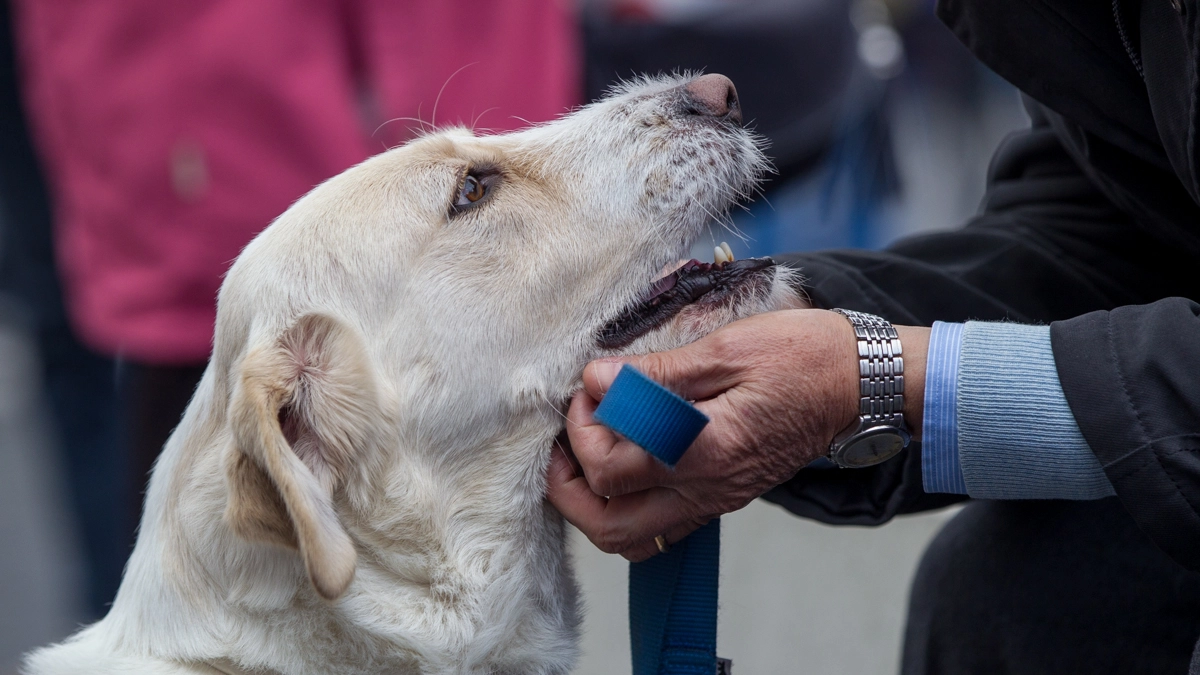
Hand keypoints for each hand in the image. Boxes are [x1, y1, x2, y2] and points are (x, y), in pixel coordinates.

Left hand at [546, 309, 928, 560]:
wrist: (859, 385)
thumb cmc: (802, 357)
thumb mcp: (728, 348)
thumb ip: (658, 372)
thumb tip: (597, 377)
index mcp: (705, 449)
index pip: (610, 467)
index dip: (582, 427)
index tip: (590, 384)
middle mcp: (705, 488)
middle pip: (607, 525)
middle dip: (567, 483)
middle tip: (569, 431)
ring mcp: (713, 500)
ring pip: (629, 538)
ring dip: (592, 503)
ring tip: (585, 450)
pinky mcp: (720, 497)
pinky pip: (657, 527)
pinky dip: (624, 506)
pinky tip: (623, 459)